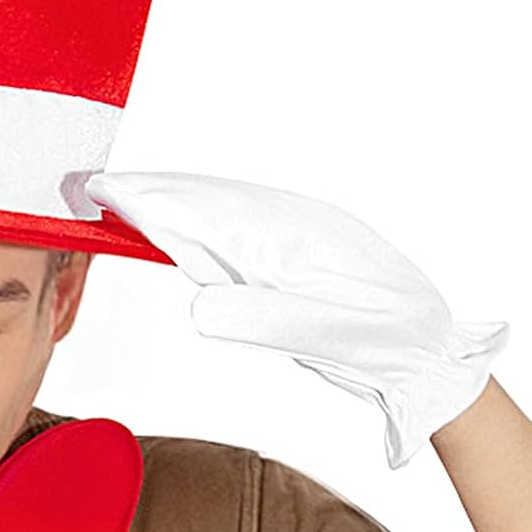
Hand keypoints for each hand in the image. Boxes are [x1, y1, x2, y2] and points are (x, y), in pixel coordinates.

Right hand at [80, 171, 508, 468]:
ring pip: (222, 206)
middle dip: (152, 191)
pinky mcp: (301, 242)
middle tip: (96, 185)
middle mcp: (291, 223)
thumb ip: (262, 319)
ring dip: (176, 199)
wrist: (436, 346)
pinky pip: (242, 219)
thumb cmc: (386, 344)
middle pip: (207, 200)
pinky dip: (204, 214)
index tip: (104, 191)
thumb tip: (197, 307)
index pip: (204, 217)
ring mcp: (297, 228)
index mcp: (292, 242)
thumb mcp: (327, 338)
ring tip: (131, 194)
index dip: (150, 204)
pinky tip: (190, 219)